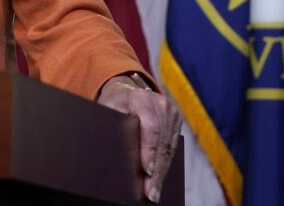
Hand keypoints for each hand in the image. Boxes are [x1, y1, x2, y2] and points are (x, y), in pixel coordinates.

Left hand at [97, 75, 181, 202]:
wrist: (126, 90)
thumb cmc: (112, 103)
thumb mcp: (106, 110)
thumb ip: (111, 126)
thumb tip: (108, 155)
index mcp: (140, 98)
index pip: (150, 128)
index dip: (149, 151)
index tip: (148, 171)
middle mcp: (159, 103)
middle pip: (160, 143)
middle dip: (156, 171)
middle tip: (150, 193)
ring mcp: (171, 111)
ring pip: (168, 148)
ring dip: (162, 172)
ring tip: (154, 192)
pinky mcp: (176, 119)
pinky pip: (172, 147)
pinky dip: (166, 164)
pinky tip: (160, 179)